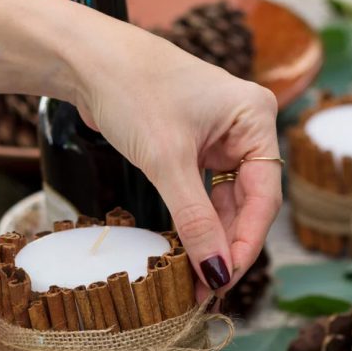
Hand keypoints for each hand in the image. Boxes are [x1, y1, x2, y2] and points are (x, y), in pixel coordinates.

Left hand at [74, 20, 281, 297]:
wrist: (87, 59)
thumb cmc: (132, 90)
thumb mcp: (166, 161)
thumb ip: (195, 221)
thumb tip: (215, 274)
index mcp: (257, 118)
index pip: (264, 197)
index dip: (245, 243)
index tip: (224, 281)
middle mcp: (247, 130)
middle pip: (248, 205)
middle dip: (225, 247)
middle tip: (207, 291)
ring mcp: (223, 140)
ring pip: (226, 206)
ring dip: (210, 242)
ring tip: (194, 283)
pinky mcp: (197, 150)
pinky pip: (205, 198)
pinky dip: (195, 226)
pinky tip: (186, 256)